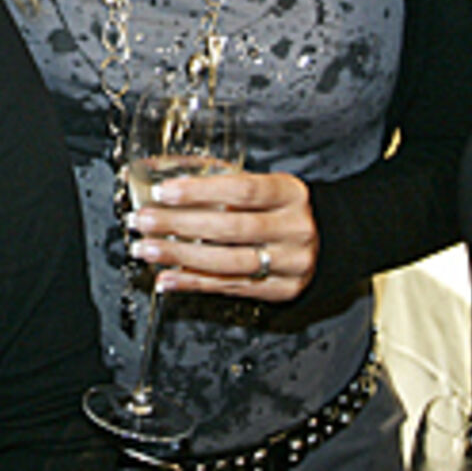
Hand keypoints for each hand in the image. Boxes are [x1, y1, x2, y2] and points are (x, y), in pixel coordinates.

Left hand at [125, 170, 317, 300]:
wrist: (327, 244)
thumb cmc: (283, 210)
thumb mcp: (267, 188)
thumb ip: (225, 183)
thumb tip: (167, 180)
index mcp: (290, 194)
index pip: (242, 190)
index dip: (199, 190)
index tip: (163, 191)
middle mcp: (294, 229)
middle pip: (230, 228)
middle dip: (179, 224)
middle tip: (144, 220)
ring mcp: (290, 263)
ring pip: (228, 262)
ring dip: (180, 256)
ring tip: (147, 249)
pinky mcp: (280, 291)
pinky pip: (230, 288)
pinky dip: (193, 283)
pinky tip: (167, 278)